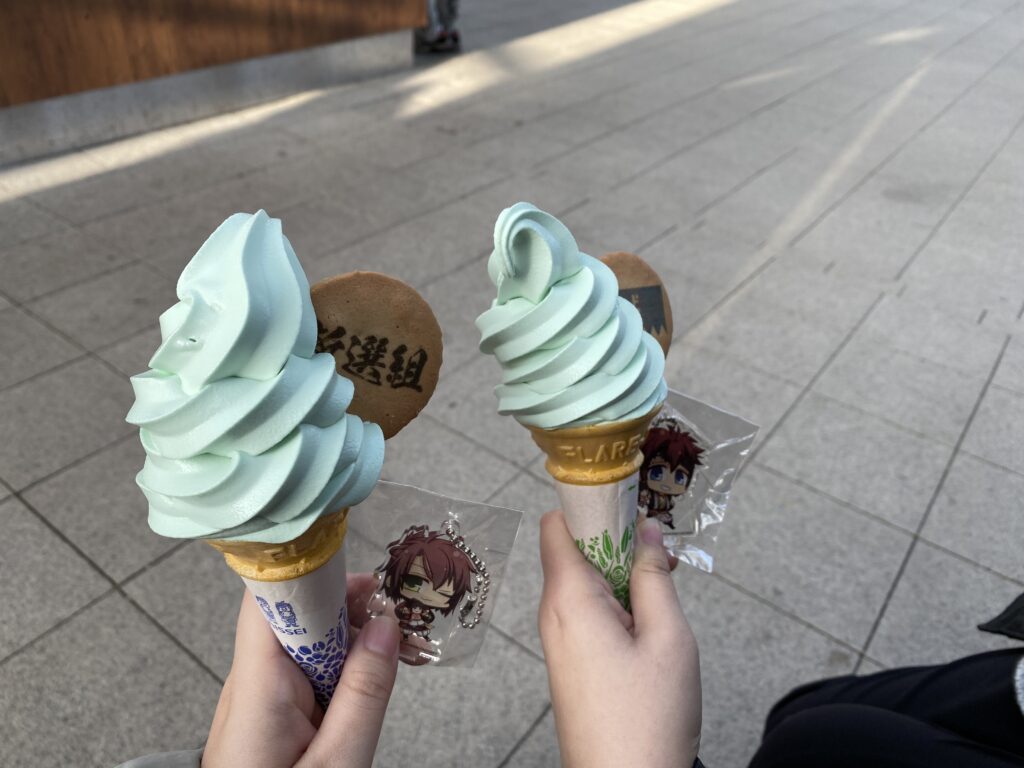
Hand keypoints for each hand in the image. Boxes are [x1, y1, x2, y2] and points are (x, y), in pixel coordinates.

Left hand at [203, 574, 400, 767]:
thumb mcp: (339, 764)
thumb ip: (364, 693)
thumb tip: (386, 625)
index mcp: (257, 688)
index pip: (271, 600)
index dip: (317, 579)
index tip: (368, 584)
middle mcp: (249, 682)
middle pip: (295, 614)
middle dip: (350, 610)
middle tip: (401, 623)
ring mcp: (257, 695)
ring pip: (305, 641)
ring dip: (351, 640)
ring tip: (398, 653)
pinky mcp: (269, 710)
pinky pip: (306, 670)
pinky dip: (341, 667)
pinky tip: (372, 678)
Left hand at [539, 511, 701, 767]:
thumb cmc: (646, 720)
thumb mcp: (667, 637)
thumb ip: (655, 576)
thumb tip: (647, 530)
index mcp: (569, 599)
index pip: (557, 524)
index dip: (590, 505)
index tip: (630, 503)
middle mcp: (553, 614)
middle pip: (573, 549)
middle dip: (616, 542)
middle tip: (662, 554)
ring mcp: (559, 639)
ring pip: (585, 581)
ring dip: (622, 575)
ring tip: (663, 588)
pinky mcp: (570, 660)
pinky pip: (587, 611)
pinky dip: (616, 602)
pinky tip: (649, 621)